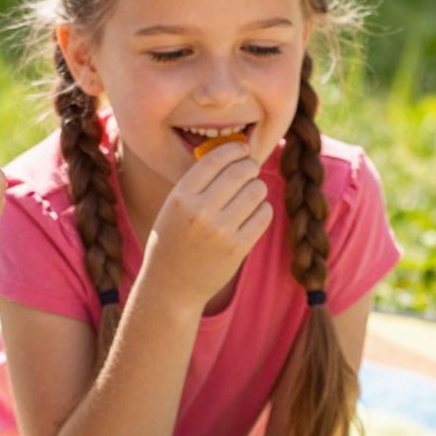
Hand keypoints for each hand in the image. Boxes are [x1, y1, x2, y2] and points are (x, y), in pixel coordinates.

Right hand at [143, 141, 274, 310]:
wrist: (172, 286)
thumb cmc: (173, 240)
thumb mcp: (173, 207)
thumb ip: (198, 183)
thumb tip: (234, 155)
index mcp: (180, 197)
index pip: (215, 159)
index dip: (235, 149)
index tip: (243, 148)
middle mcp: (200, 211)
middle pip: (240, 172)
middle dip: (250, 166)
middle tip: (251, 169)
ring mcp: (221, 231)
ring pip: (256, 191)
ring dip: (258, 187)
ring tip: (252, 193)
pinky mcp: (238, 248)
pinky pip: (264, 215)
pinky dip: (264, 209)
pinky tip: (255, 212)